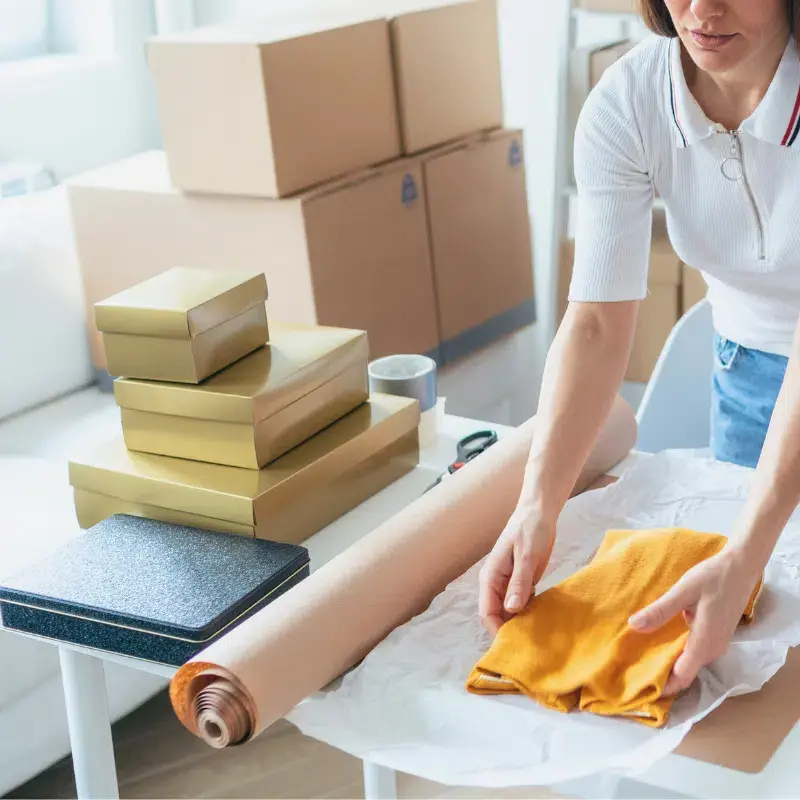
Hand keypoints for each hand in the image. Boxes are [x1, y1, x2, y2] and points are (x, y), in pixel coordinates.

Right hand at [478, 507, 555, 636]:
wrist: (538, 513)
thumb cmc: (530, 530)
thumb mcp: (527, 556)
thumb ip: (518, 582)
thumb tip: (511, 609)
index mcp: (491, 577)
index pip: (487, 612)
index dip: (498, 629)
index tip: (516, 644)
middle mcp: (496, 584)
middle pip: (496, 615)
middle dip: (509, 630)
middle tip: (531, 644)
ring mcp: (508, 584)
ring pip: (509, 612)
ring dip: (520, 623)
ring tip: (539, 636)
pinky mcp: (521, 583)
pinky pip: (521, 604)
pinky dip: (529, 612)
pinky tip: (544, 619)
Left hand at [628, 547, 759, 695]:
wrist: (741, 568)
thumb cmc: (713, 577)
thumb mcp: (683, 590)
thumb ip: (660, 610)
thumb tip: (634, 626)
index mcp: (705, 642)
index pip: (682, 676)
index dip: (662, 686)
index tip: (639, 688)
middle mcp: (713, 649)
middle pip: (685, 672)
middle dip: (661, 676)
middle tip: (632, 672)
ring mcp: (716, 644)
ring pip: (690, 663)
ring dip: (669, 664)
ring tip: (639, 659)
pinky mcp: (716, 637)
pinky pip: (694, 652)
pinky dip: (677, 653)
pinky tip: (658, 642)